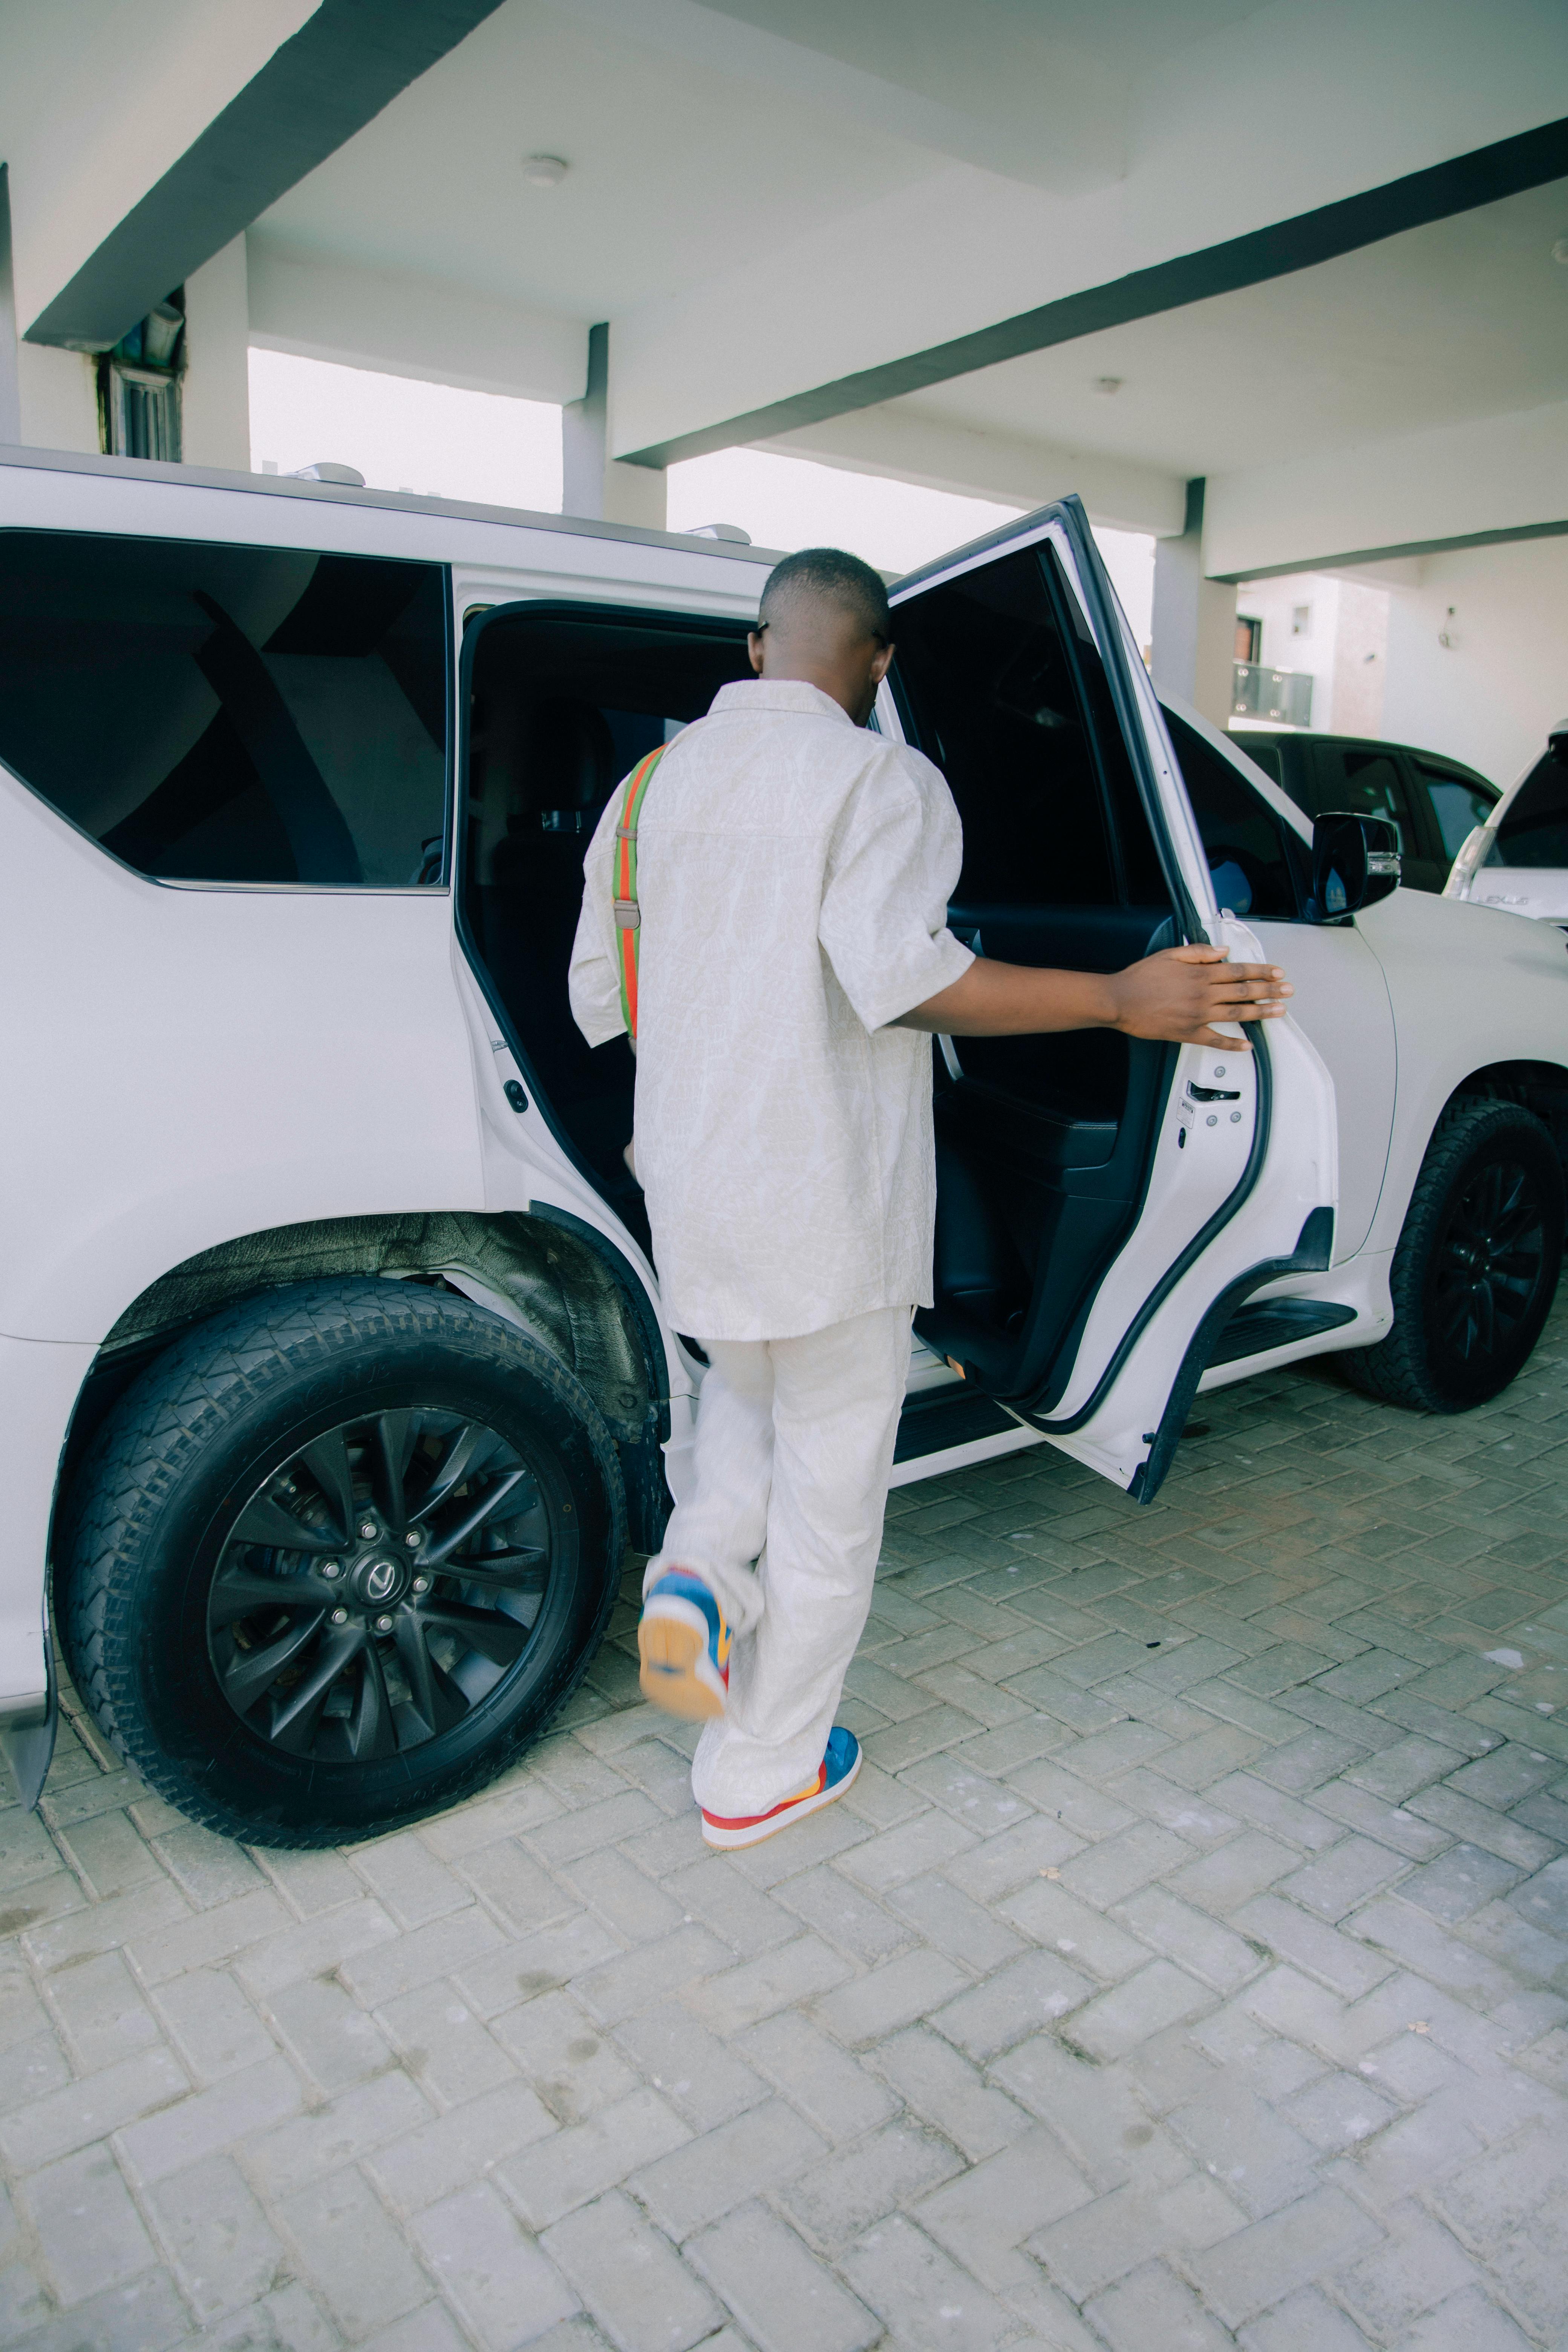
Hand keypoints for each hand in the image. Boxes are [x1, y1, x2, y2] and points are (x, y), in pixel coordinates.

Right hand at [1107, 944, 1291, 1050]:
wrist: (1119, 1000)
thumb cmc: (1140, 978)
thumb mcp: (1169, 954)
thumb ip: (1199, 951)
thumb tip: (1223, 951)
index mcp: (1200, 973)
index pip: (1239, 971)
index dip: (1262, 971)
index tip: (1277, 973)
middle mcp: (1203, 994)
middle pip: (1245, 991)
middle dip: (1270, 990)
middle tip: (1287, 992)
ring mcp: (1198, 1015)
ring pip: (1237, 1013)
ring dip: (1261, 1012)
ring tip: (1279, 1011)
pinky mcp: (1188, 1033)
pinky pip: (1216, 1040)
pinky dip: (1233, 1044)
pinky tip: (1248, 1045)